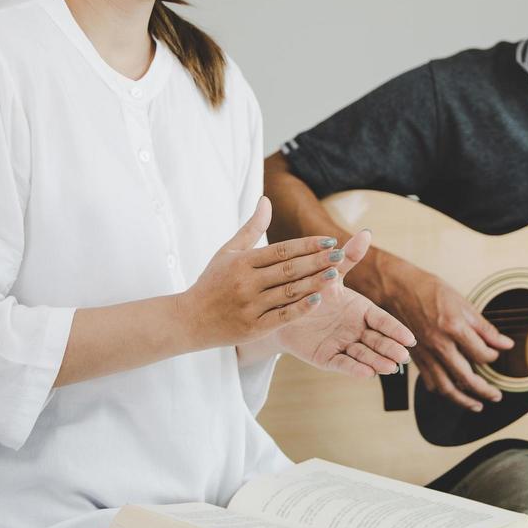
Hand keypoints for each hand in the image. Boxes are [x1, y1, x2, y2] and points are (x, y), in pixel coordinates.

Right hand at [177, 197, 355, 349]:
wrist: (188, 320)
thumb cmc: (211, 282)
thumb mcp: (228, 252)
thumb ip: (251, 228)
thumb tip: (266, 200)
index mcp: (242, 262)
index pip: (281, 250)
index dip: (307, 245)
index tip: (329, 241)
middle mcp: (246, 283)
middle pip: (288, 270)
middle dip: (316, 261)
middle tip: (340, 255)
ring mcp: (250, 306)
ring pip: (288, 292)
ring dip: (314, 283)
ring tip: (336, 275)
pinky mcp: (253, 327)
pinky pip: (281, 316)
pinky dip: (300, 309)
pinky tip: (318, 300)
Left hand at [275, 230, 415, 376]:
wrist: (281, 307)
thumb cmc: (311, 288)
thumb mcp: (331, 273)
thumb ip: (349, 258)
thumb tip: (366, 232)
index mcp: (361, 310)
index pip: (382, 321)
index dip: (396, 330)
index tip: (410, 339)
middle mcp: (355, 329)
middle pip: (377, 340)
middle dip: (390, 349)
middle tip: (402, 357)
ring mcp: (342, 344)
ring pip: (363, 354)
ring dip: (376, 361)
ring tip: (388, 367)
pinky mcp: (326, 357)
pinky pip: (342, 363)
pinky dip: (354, 368)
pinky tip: (367, 373)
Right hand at [379, 255, 513, 411]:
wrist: (395, 288)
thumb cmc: (427, 290)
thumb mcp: (461, 302)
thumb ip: (484, 327)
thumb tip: (505, 343)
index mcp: (454, 327)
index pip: (481, 354)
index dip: (493, 357)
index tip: (496, 355)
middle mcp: (439, 344)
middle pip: (466, 377)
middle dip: (485, 390)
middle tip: (496, 395)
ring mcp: (425, 353)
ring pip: (446, 387)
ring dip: (463, 400)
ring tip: (477, 405)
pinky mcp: (415, 357)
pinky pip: (429, 381)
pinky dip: (441, 390)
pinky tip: (450, 391)